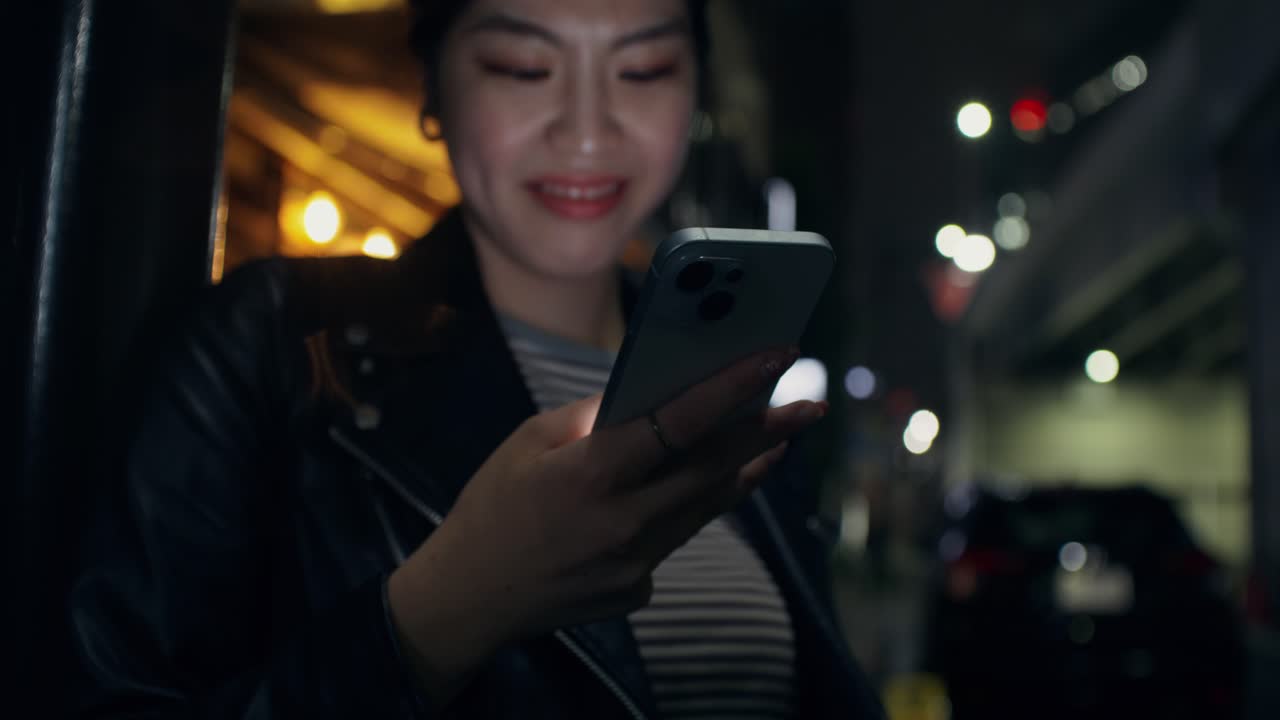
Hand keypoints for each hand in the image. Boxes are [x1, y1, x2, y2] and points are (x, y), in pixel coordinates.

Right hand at [388, 349, 824, 704]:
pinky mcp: (638, 589)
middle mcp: (623, 521)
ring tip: (776, 441)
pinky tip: (685, 492)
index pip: (678, 423)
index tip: (778, 357)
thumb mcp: (530, 443)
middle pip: (713, 469)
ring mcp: (635, 562)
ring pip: (707, 506)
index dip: (733, 387)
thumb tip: (648, 394)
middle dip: (769, 432)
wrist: (468, 598)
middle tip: (810, 405)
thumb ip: (594, 417)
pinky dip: (684, 509)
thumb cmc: (493, 507)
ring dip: (745, 469)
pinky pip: (673, 538)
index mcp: (590, 474)